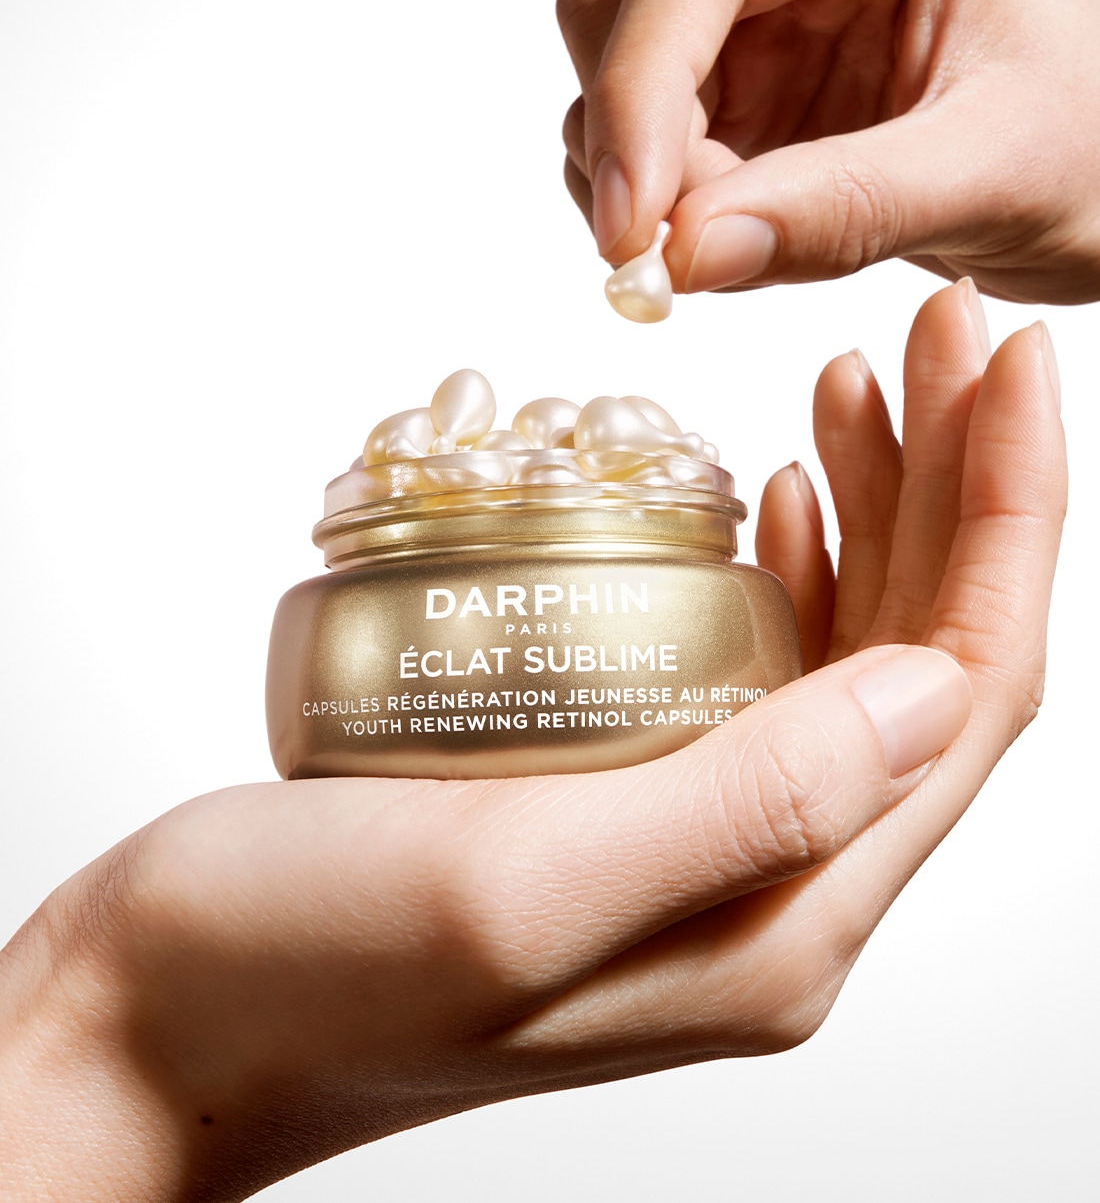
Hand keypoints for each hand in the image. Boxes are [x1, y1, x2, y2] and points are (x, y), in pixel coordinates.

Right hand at [0, 282, 1063, 1199]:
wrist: (169, 1015)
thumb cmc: (306, 970)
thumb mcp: (524, 891)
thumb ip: (746, 808)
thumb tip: (929, 690)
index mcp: (780, 923)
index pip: (963, 698)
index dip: (1009, 519)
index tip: (1008, 363)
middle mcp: (766, 889)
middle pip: (923, 660)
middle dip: (962, 484)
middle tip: (952, 330)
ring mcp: (701, 840)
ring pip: (851, 655)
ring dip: (884, 508)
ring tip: (873, 378)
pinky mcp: (630, 793)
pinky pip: (760, 669)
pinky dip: (790, 562)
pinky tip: (782, 490)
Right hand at [558, 0, 1099, 303]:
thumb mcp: (993, 175)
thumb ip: (840, 209)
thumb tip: (683, 253)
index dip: (637, 88)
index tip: (632, 223)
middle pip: (629, 6)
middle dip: (630, 137)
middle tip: (672, 254)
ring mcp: (770, 24)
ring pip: (621, 77)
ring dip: (639, 179)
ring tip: (729, 251)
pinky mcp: (752, 99)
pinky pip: (656, 147)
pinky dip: (665, 209)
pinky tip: (733, 247)